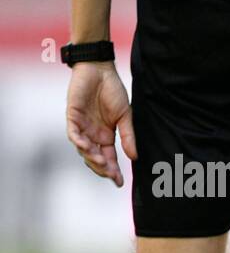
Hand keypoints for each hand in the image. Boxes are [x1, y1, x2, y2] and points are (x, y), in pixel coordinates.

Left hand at [66, 62, 136, 186]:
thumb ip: (128, 136)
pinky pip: (73, 133)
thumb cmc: (113, 91)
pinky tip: (87, 148)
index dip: (113, 171)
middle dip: (102, 168)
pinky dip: (79, 142)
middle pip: (95, 157)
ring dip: (91, 157)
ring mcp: (82, 126)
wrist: (100, 70)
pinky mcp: (73, 116)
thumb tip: (134, 157)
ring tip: (101, 163)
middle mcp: (93, 134)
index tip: (119, 182)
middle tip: (111, 174)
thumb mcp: (126, 116)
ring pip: (83, 149)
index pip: (109, 158)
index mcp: (106, 136)